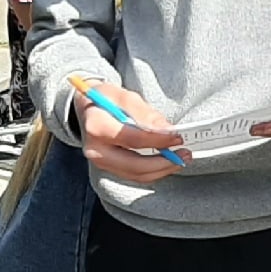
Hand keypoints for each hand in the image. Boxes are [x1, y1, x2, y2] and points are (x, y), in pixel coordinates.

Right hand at [75, 81, 189, 184]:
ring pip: (136, 174)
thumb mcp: (124, 96)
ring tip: (180, 158)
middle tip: (184, 154)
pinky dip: (153, 171)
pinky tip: (166, 162)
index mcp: (97, 127)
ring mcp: (101, 162)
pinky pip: (134, 175)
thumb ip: (145, 114)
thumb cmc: (104, 99)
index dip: (158, 141)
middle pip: (134, 165)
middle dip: (163, 163)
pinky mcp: (109, 168)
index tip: (177, 137)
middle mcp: (96, 150)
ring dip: (161, 169)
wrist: (86, 108)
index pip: (133, 140)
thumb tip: (167, 130)